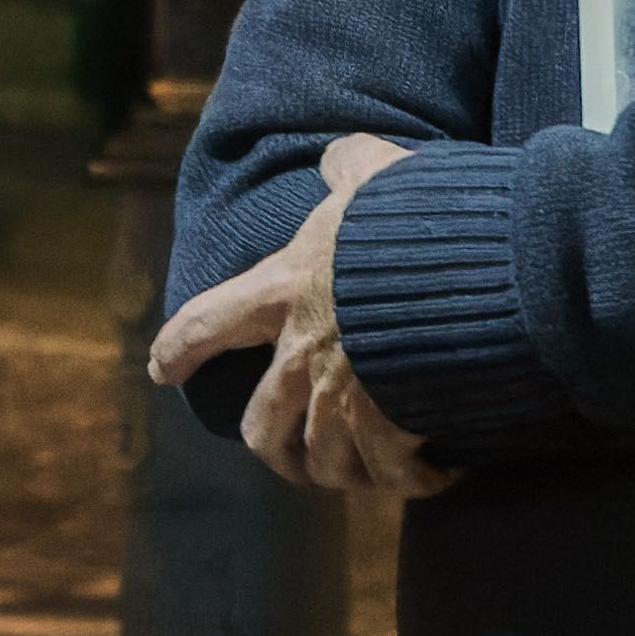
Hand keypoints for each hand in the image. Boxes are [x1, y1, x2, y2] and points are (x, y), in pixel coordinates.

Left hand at [150, 132, 458, 501]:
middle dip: (273, 450)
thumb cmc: (415, 213)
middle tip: (289, 456)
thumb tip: (337, 155)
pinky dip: (410, 480)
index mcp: (285, 289)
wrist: (474, 265)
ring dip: (342, 473)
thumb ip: (350, 164)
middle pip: (262, 426)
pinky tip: (434, 474)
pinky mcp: (392, 426)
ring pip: (322, 461)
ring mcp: (344, 395)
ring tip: (365, 472)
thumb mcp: (375, 173)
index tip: (160, 370)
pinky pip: (389, 473)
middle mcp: (303, 352)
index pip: (208, 323)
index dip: (180, 348)